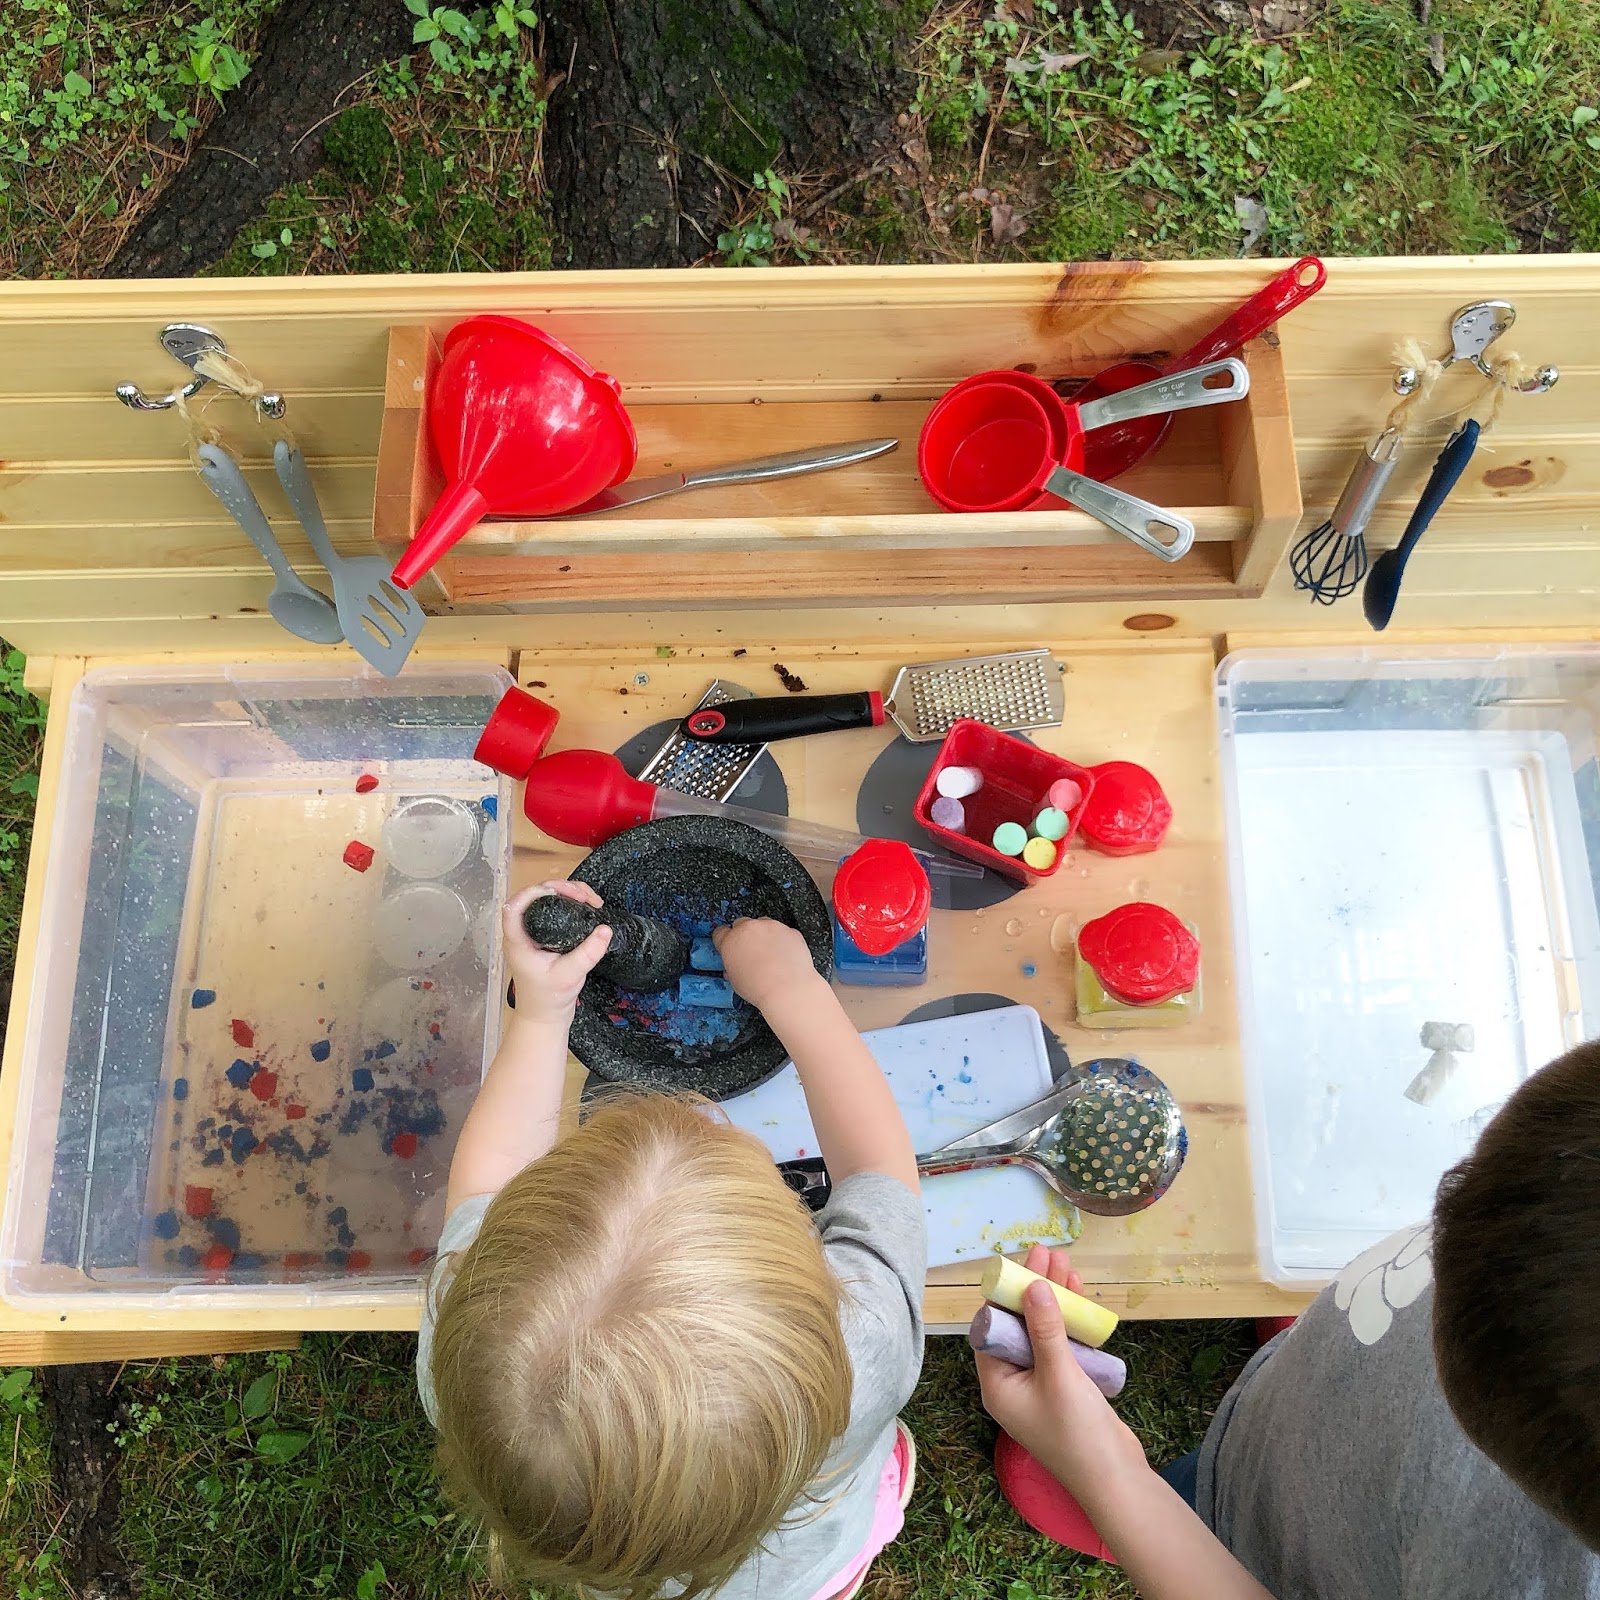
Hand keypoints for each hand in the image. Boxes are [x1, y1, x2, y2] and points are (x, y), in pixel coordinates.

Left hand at [503, 881, 611, 1025]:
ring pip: (547, 901)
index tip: (558, 894)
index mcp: (518, 941)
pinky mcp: (545, 935)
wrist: (544, 1017)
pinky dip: (571, 904)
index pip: (514, 907)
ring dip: (568, 894)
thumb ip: (588, 953)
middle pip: (535, 898)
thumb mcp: (570, 975)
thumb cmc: (549, 999)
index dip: (532, 893)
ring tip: (590, 900)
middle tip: (584, 897)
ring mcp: (533, 933)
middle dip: (560, 889)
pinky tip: (587, 907)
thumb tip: (606, 929)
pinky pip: (555, 911)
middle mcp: (523, 933)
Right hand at [713, 918, 817, 1009]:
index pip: (720, 932)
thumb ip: (731, 967)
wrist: (786, 989)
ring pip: (764, 924)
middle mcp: (749, 929)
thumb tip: (734, 967)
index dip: (725, 939)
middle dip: (745, 935)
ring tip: (770, 955)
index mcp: (730, 941)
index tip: (729, 944)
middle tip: (751, 951)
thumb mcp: (735, 981)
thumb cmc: (760, 988)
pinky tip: (783, 955)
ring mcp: (770, 927)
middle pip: (742, 923)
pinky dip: (783, 940)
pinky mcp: (789, 930)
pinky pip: (784, 931)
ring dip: (764, 935)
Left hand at [975, 1244, 1147, 1495]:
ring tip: (1067, 1263)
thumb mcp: (1058, 1374)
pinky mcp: (1063, 1387)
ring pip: (1042, 1331)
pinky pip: (1060, 1345)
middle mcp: (1011, 1383)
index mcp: (996, 1384)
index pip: (991, 1328)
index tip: (1021, 1264)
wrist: (1116, 1479)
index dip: (1006, 1294)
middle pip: (1018, 1324)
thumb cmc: (1077, 1431)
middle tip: (1048, 1252)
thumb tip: (1032, 1284)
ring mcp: (1038, 1385)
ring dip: (1054, 1299)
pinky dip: (1069, 1322)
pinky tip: (1079, 1295)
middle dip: (1033, 1289)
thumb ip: (1045, 1328)